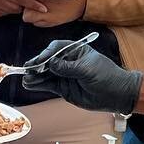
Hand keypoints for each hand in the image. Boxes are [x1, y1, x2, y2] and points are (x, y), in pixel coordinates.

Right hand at [19, 38, 142, 112]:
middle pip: (49, 61)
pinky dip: (39, 85)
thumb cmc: (107, 77)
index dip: (47, 53)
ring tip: (26, 80)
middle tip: (27, 70)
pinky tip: (30, 85)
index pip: (57, 48)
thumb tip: (51, 63)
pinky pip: (49, 85)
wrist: (117, 95)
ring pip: (47, 74)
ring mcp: (65, 75)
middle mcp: (69, 62)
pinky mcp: (64, 88)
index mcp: (76, 51)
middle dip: (38, 65)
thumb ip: (68, 68)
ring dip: (36, 77)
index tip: (41, 60)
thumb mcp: (88, 70)